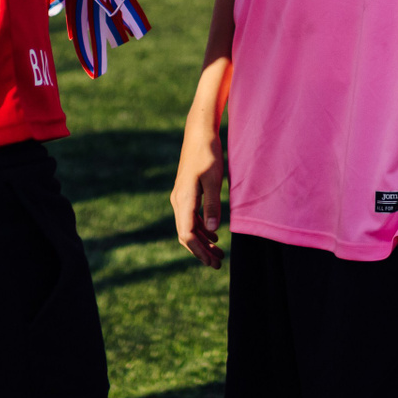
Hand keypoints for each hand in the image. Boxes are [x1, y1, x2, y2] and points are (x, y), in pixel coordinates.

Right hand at [171, 124, 226, 267]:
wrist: (198, 134)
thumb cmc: (208, 154)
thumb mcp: (214, 179)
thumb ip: (212, 204)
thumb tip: (213, 229)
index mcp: (183, 200)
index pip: (187, 234)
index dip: (199, 251)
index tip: (213, 262)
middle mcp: (178, 201)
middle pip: (186, 235)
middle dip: (201, 251)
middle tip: (218, 264)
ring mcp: (180, 198)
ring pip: (188, 227)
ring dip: (202, 242)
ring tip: (219, 253)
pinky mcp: (186, 193)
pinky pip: (191, 218)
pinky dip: (202, 229)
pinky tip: (214, 235)